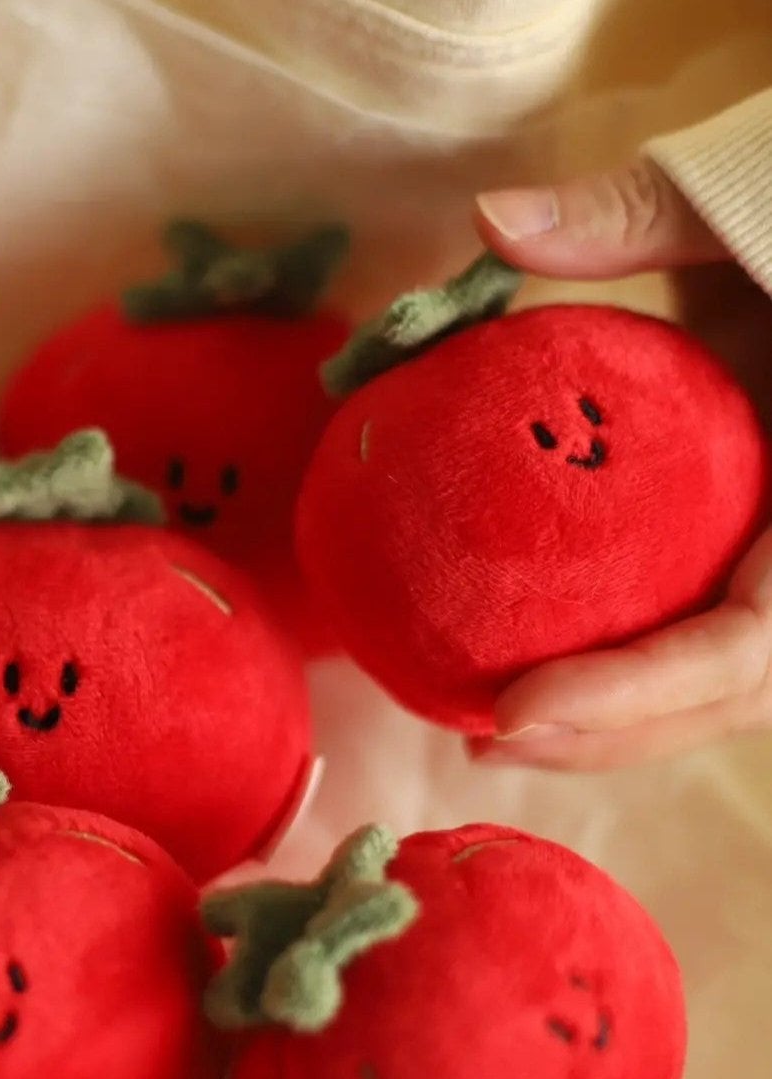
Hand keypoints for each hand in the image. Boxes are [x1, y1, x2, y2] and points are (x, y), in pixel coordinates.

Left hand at [468, 160, 771, 769]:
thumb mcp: (750, 194)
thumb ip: (635, 214)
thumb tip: (488, 221)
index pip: (759, 636)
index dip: (640, 690)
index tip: (515, 709)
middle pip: (741, 689)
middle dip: (613, 733)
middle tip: (481, 739)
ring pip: (733, 679)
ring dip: (617, 721)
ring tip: (490, 730)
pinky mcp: (771, 545)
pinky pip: (712, 627)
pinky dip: (628, 667)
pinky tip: (530, 672)